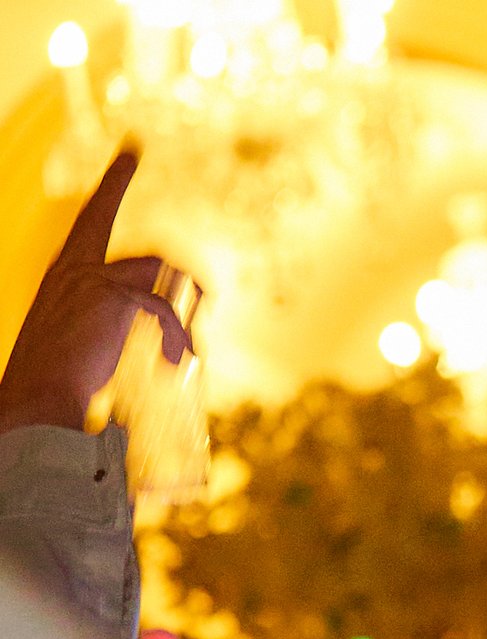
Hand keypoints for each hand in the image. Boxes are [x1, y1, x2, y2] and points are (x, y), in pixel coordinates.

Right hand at [0, 152, 190, 435]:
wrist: (39, 396)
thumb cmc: (57, 379)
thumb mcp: (84, 340)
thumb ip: (111, 320)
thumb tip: (162, 330)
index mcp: (66, 274)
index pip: (94, 218)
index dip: (115, 185)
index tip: (131, 153)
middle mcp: (76, 267)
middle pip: (150, 259)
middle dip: (182, 287)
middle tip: (204, 304)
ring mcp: (93, 278)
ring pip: (162, 281)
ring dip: (182, 320)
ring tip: (183, 354)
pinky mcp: (112, 294)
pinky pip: (165, 310)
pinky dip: (175, 337)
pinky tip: (174, 361)